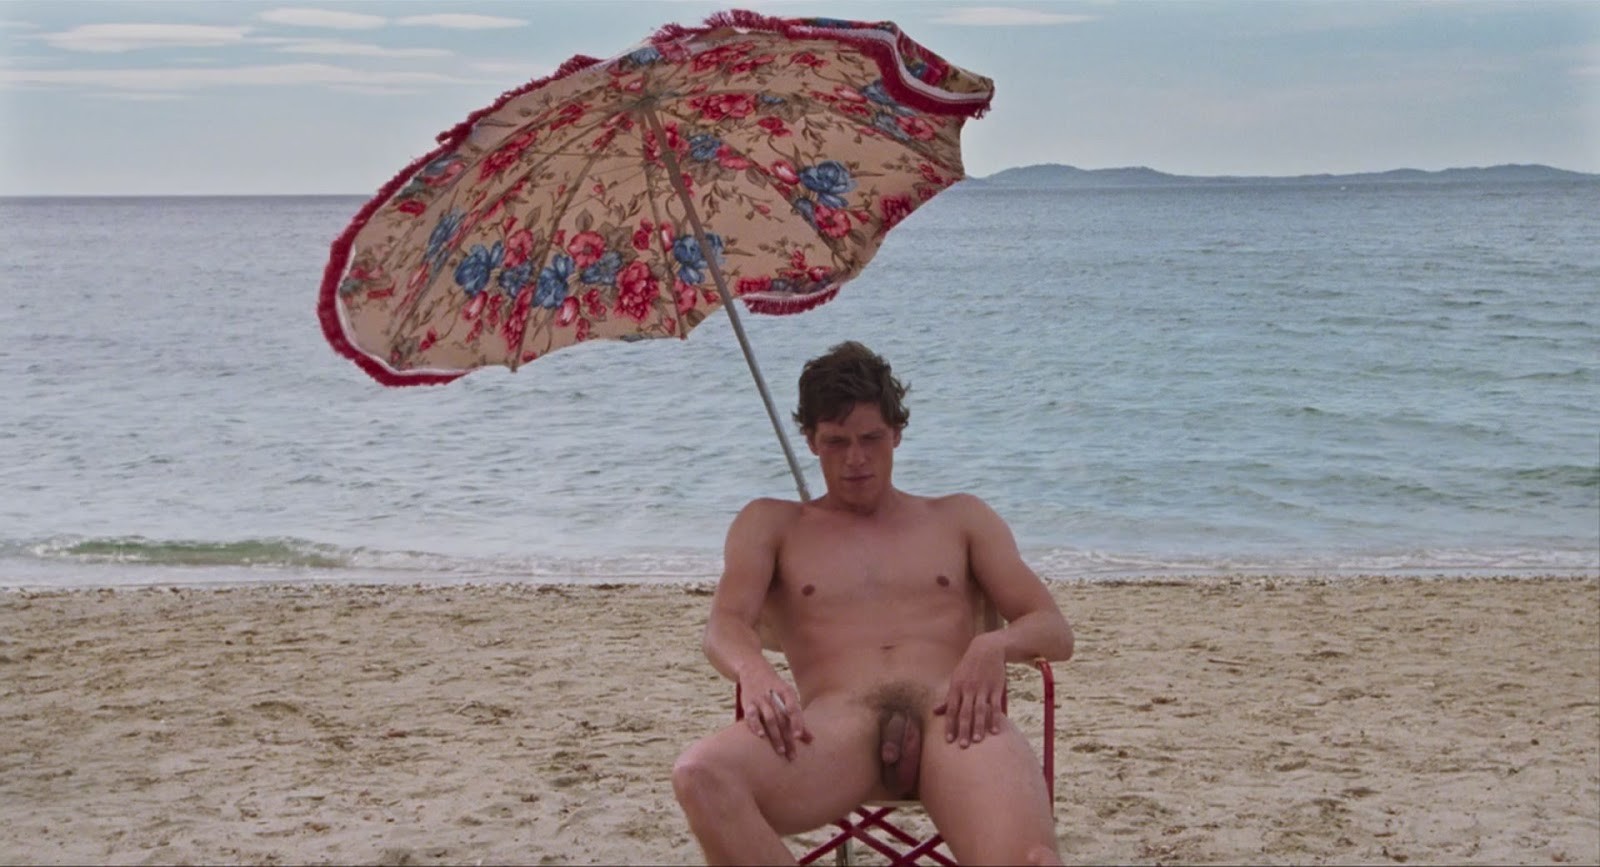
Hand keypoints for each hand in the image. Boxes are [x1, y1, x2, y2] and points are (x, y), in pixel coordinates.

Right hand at [738, 665, 812, 759]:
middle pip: (783, 719)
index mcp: (787, 692)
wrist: (753, 669)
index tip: (799, 737)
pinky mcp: (748, 703)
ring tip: (781, 751)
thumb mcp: (789, 697)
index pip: (793, 709)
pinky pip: (751, 716)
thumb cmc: (776, 688)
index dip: (797, 722)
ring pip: (769, 719)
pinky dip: (756, 726)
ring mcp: (760, 699)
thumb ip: (799, 719)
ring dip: (775, 735)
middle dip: (788, 738)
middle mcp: (774, 695)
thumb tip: (812, 740)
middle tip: (793, 756)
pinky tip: (761, 736)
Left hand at [933, 633, 1006, 747]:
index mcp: (956, 687)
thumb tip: (935, 712)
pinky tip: (995, 731)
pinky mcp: (996, 688)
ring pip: (980, 710)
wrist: (987, 649)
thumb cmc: (969, 667)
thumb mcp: (956, 679)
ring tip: (978, 741)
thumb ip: (948, 697)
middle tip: (963, 746)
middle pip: (965, 712)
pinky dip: (995, 719)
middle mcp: (968, 689)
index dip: (950, 725)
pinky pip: (995, 706)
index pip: (951, 710)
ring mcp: (983, 688)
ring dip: (979, 726)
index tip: (949, 741)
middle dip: (963, 730)